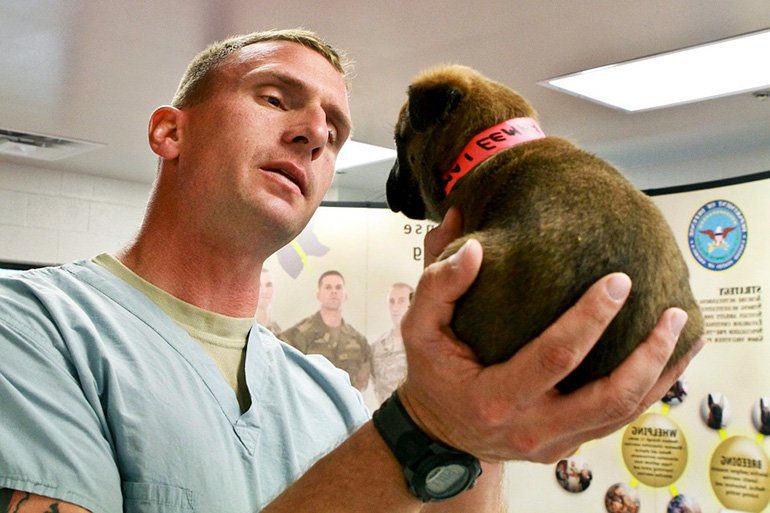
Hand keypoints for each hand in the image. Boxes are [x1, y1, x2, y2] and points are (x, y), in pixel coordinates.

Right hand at [398, 209, 703, 462]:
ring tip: (686, 332)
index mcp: (494, 397)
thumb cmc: (434, 375)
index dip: (589, 319)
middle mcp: (532, 427)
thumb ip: (438, 286)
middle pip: (608, 397)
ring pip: (624, 414)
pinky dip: (650, 390)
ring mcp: (555, 442)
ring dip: (661, 374)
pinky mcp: (569, 444)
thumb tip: (471, 246)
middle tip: (672, 312)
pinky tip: (669, 360)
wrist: (440, 433)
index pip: (553, 357)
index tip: (617, 281)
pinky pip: (619, 420)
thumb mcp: (419, 330)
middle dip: (647, 354)